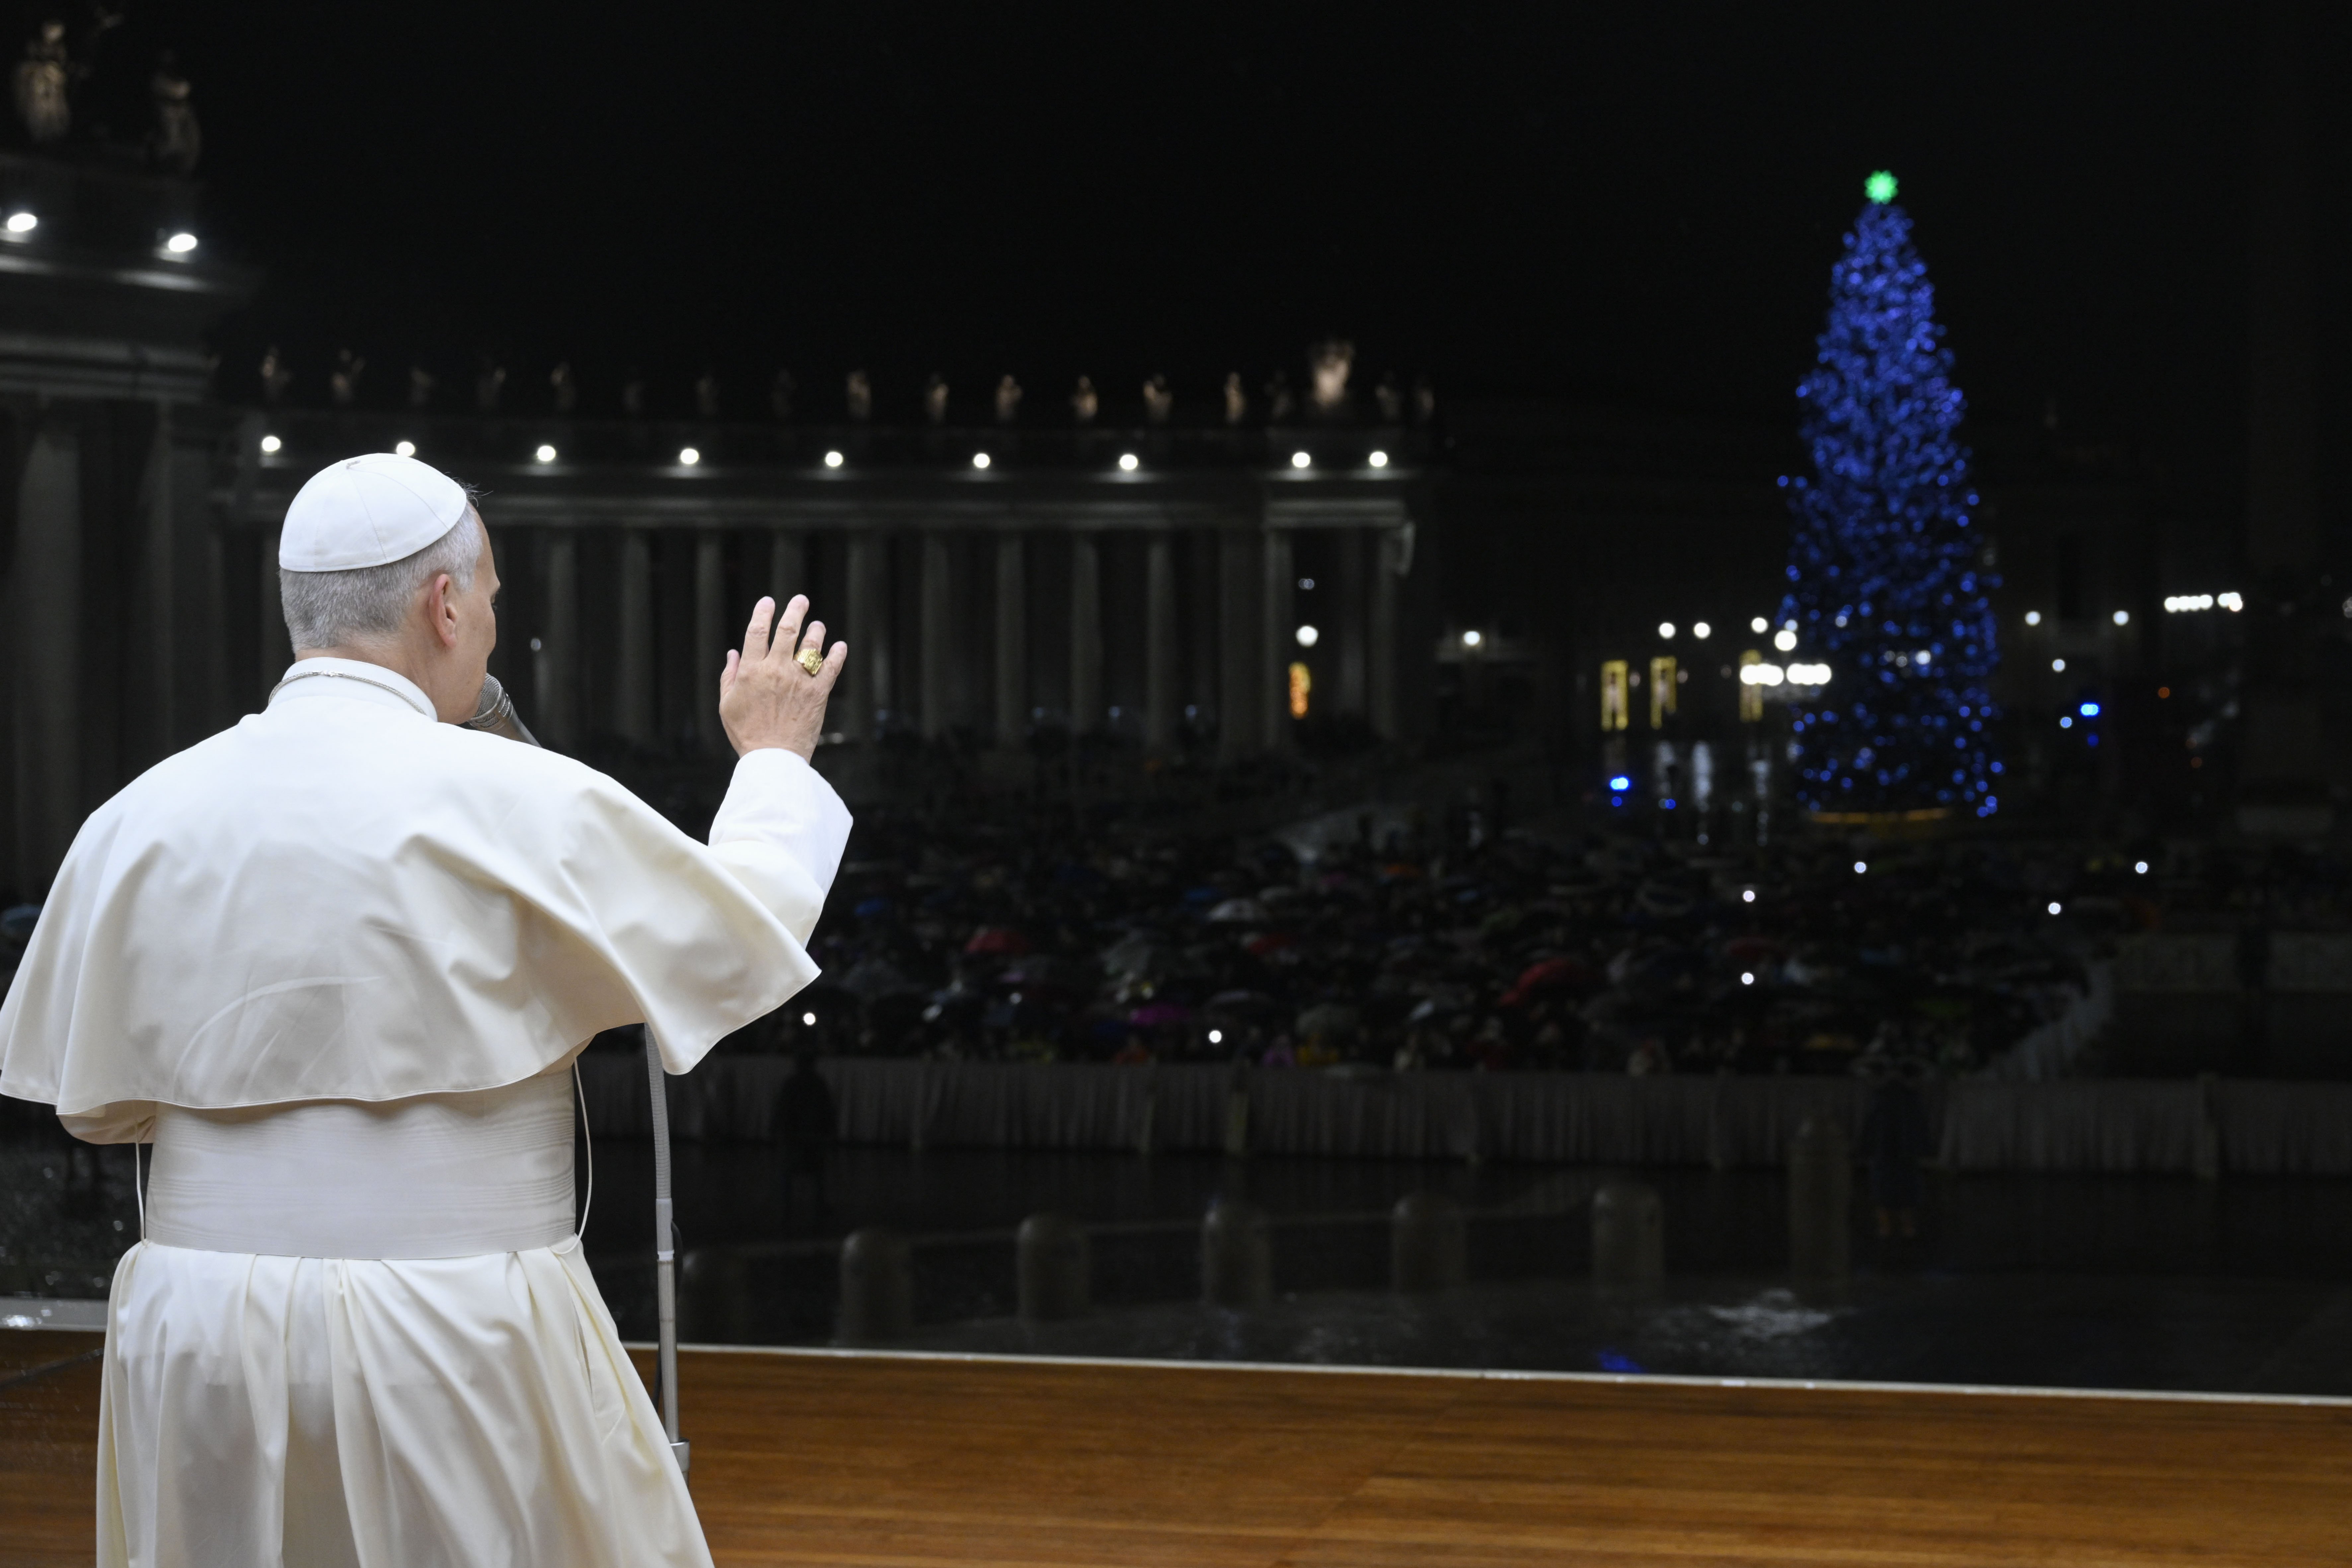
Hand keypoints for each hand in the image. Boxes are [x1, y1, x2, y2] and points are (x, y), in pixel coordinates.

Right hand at [718, 594, 846, 759]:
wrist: (773, 759)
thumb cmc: (747, 734)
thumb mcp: (727, 705)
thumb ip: (729, 676)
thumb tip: (734, 652)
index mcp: (751, 671)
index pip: (756, 631)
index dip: (763, 612)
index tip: (768, 602)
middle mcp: (776, 670)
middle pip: (787, 630)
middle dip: (794, 610)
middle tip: (800, 600)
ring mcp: (799, 680)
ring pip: (811, 645)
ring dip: (816, 631)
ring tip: (817, 626)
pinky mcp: (818, 693)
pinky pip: (832, 667)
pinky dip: (838, 654)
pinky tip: (840, 646)